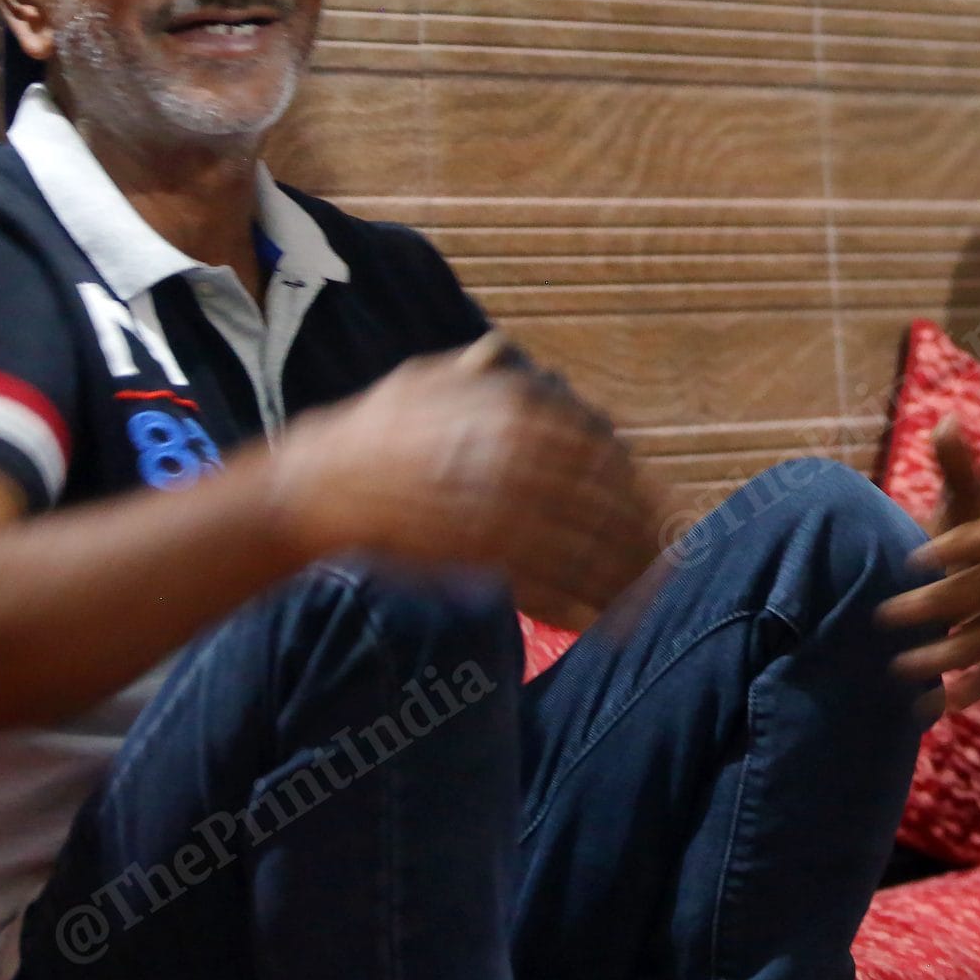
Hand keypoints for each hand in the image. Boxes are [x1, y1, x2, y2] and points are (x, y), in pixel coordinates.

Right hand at [269, 333, 665, 629]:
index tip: (664, 511)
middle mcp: (515, 453)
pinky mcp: (472, 554)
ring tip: (644, 600)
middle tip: (669, 561)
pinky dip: (576, 608)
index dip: (639, 488)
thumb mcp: (426, 380)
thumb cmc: (372, 434)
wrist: (310, 486)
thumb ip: (477, 372)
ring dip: (620, 579)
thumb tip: (505, 355)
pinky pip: (539, 585)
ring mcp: (495, 505)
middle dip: (642, 538)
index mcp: (513, 409)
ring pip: (579, 548)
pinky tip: (600, 625)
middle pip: (602, 503)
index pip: (602, 452)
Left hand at [876, 418, 979, 714]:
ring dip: (948, 656)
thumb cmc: (974, 515)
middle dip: (935, 606)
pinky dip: (974, 688)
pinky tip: (935, 706)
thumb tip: (947, 421)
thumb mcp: (965, 488)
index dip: (959, 546)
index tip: (909, 556)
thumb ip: (956, 462)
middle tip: (882, 616)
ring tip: (897, 668)